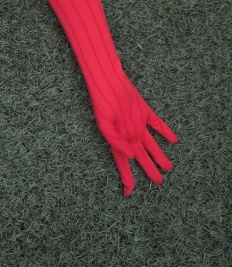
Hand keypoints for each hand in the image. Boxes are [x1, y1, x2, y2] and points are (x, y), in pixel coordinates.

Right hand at [87, 74, 177, 195]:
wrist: (108, 82)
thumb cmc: (102, 104)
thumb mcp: (104, 126)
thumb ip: (116, 142)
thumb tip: (131, 158)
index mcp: (119, 140)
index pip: (123, 164)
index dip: (126, 178)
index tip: (129, 192)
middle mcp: (129, 135)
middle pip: (141, 157)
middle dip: (149, 170)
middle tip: (158, 182)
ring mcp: (138, 124)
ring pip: (151, 145)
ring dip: (159, 156)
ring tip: (168, 167)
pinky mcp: (145, 113)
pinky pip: (157, 125)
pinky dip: (165, 132)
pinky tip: (173, 140)